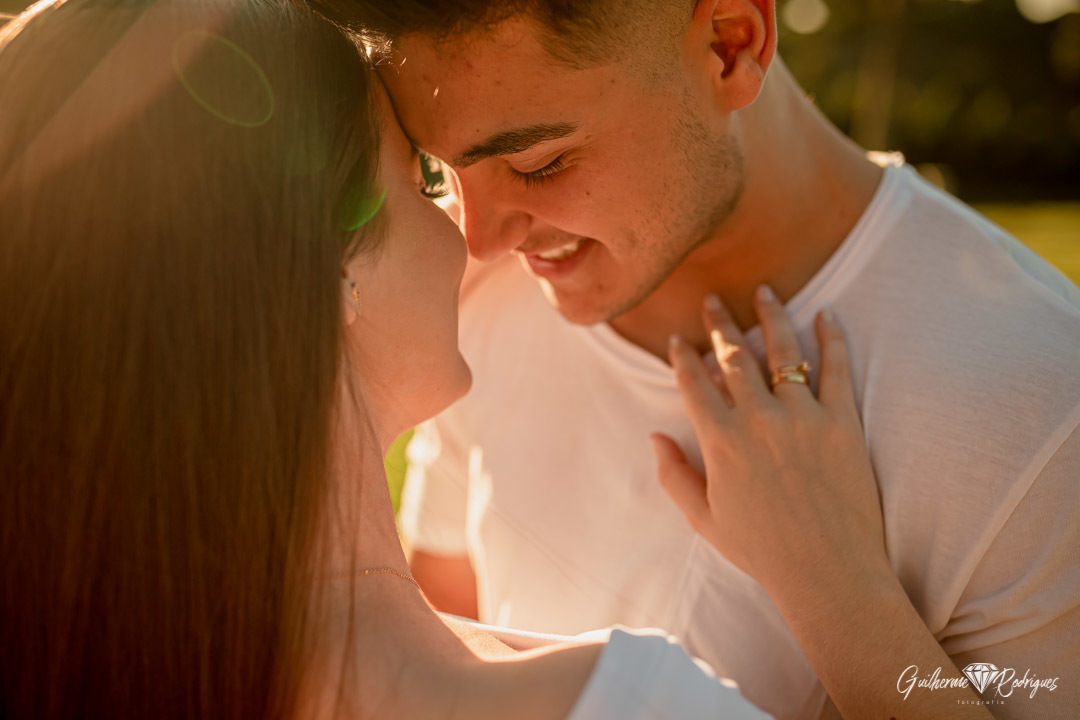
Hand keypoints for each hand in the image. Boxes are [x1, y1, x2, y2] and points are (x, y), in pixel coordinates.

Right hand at [650, 286, 886, 606]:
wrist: (826, 570)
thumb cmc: (761, 550)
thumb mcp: (704, 518)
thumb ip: (674, 475)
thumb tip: (654, 438)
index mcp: (719, 441)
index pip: (694, 382)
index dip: (684, 356)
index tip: (681, 338)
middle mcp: (757, 419)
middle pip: (733, 356)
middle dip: (720, 323)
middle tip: (714, 300)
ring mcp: (802, 416)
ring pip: (783, 350)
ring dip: (771, 316)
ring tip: (765, 292)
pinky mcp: (842, 422)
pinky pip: (837, 368)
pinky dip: (832, 338)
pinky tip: (827, 316)